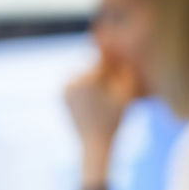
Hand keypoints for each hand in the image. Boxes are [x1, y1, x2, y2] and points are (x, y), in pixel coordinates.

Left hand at [64, 56, 145, 189]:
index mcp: (89, 79)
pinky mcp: (62, 93)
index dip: (118, 71)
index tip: (121, 81)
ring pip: (86, 74)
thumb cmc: (116, 118)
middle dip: (105, 75)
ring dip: (95, 79)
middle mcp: (73, 80)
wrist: (95, 143)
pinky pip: (78, 82)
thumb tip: (119, 47)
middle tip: (112, 94)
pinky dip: (86, 86)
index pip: (106, 63)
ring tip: (103, 98)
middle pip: (94, 69)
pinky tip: (94, 99)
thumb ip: (124, 68)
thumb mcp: (127, 92)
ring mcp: (65, 87)